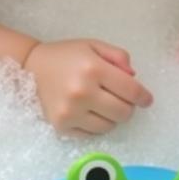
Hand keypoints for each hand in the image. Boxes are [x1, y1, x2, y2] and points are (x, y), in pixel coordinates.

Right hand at [23, 39, 153, 135]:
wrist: (31, 67)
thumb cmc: (67, 55)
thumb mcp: (94, 45)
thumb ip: (118, 56)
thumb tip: (134, 77)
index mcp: (93, 69)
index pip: (130, 90)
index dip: (143, 97)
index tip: (147, 100)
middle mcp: (82, 93)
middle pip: (123, 112)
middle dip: (127, 106)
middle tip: (120, 98)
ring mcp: (71, 112)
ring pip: (109, 126)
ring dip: (112, 117)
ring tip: (102, 103)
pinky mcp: (62, 126)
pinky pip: (92, 134)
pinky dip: (96, 125)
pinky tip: (89, 111)